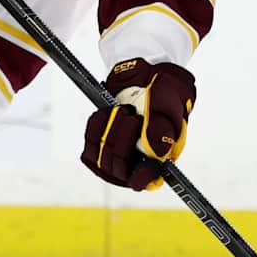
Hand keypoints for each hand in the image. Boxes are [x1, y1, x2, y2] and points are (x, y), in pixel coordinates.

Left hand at [80, 58, 196, 190]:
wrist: (145, 75)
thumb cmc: (164, 91)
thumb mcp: (166, 102)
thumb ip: (161, 126)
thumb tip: (156, 151)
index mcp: (162, 157)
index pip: (148, 181)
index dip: (142, 177)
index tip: (141, 164)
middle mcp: (139, 161)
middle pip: (120, 169)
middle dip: (123, 138)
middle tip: (133, 115)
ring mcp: (119, 155)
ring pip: (102, 159)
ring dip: (109, 129)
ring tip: (122, 110)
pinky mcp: (101, 146)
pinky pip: (89, 148)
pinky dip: (95, 127)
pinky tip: (105, 113)